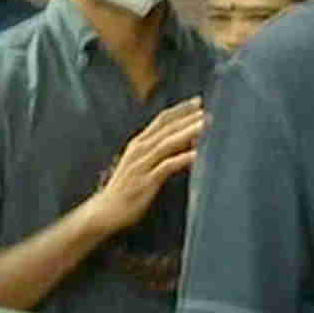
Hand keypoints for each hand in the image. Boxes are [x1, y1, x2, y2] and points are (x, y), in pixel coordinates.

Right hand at [85, 96, 203, 235]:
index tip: (198, 101)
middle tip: (208, 111)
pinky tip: (197, 155)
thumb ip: (159, 152)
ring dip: (188, 132)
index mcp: (138, 143)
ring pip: (168, 143)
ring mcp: (142, 164)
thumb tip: (185, 142)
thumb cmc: (124, 188)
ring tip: (206, 126)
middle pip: (167, 128)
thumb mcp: (140, 164)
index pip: (162, 119)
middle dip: (188, 118)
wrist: (105, 211)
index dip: (180, 109)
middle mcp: (139, 149)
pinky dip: (182, 159)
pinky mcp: (145, 181)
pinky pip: (167, 166)